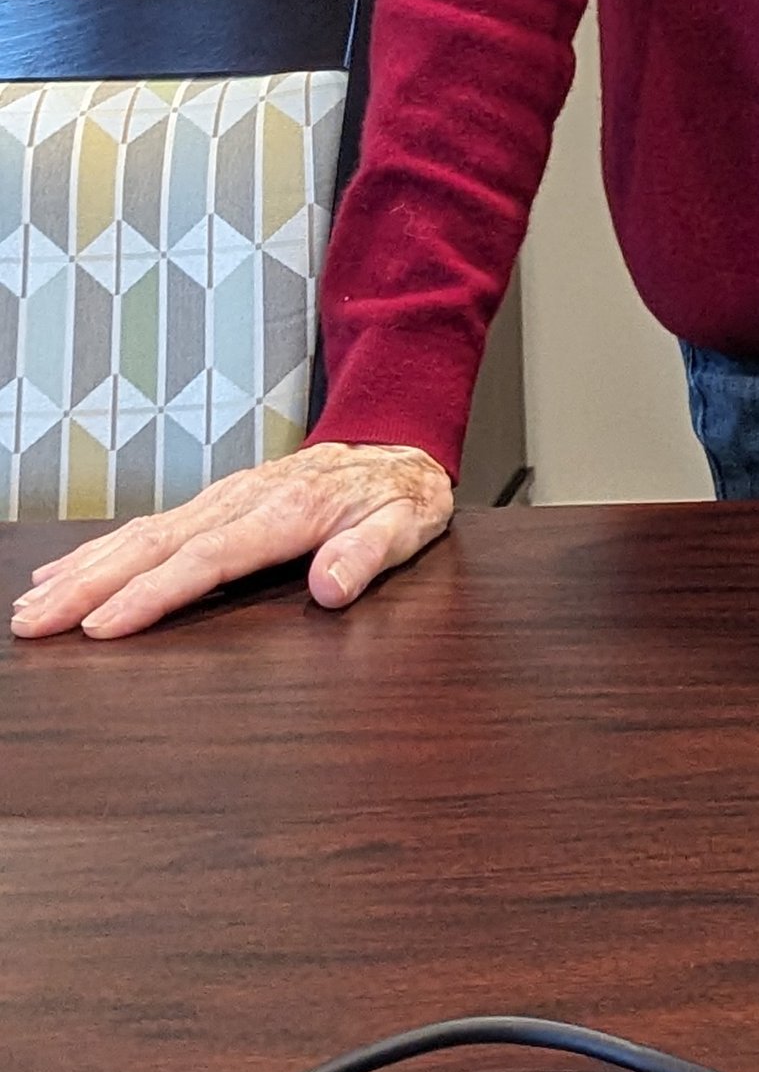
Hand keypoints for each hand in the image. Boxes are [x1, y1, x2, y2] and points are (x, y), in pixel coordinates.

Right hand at [9, 442, 454, 642]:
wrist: (399, 444)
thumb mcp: (407, 526)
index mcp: (287, 512)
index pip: (208, 559)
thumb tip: (330, 589)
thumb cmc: (402, 495)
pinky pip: (152, 525)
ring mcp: (225, 498)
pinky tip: (66, 571)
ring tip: (33, 604)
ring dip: (85, 569)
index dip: (154, 594)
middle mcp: (244, 500)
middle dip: (90, 585)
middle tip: (35, 623)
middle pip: (157, 546)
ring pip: (144, 534)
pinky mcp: (217, 502)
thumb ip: (370, 555)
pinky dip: (104, 549)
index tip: (102, 627)